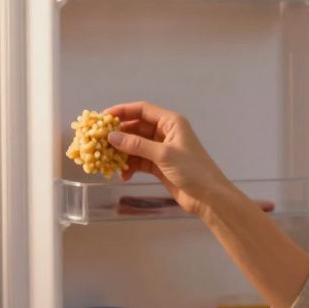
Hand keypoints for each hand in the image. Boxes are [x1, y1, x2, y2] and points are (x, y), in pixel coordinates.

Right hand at [104, 101, 232, 216]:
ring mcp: (162, 150)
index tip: (103, 117)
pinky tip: (123, 175)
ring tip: (108, 161)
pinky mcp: (159, 166)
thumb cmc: (192, 170)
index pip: (142, 110)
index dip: (122, 111)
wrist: (209, 197)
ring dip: (123, 153)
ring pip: (136, 146)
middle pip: (136, 127)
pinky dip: (130, 166)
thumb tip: (112, 137)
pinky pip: (139, 161)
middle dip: (119, 135)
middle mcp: (165, 133)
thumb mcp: (163, 154)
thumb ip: (137, 145)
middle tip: (100, 142)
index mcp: (171, 122)